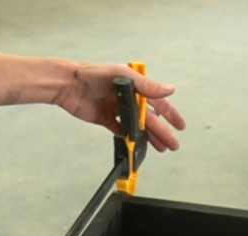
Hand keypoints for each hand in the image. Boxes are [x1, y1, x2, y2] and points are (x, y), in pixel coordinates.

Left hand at [52, 63, 186, 151]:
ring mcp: (117, 109)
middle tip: (172, 145)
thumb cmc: (93, 75)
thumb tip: (170, 89)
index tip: (179, 126)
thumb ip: (146, 85)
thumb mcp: (122, 76)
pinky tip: (137, 147)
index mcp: (135, 86)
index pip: (157, 102)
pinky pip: (121, 130)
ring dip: (149, 137)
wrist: (68, 85)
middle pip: (149, 118)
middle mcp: (128, 98)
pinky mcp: (106, 119)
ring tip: (160, 149)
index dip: (170, 114)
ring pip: (137, 126)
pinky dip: (130, 139)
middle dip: (162, 132)